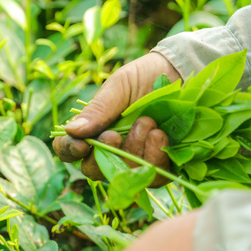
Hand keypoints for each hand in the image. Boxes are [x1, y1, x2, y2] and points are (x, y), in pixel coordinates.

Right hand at [53, 52, 180, 182]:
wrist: (182, 73)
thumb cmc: (146, 77)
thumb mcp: (120, 87)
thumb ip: (98, 109)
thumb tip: (70, 130)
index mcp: (94, 129)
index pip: (68, 149)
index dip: (69, 151)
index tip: (82, 145)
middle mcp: (111, 149)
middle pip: (94, 170)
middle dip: (106, 153)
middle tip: (116, 134)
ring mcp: (136, 160)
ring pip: (124, 175)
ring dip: (134, 150)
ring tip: (149, 122)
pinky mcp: (162, 166)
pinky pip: (153, 178)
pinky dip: (156, 158)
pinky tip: (161, 136)